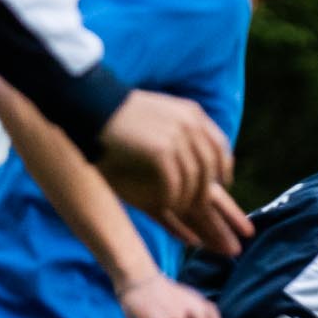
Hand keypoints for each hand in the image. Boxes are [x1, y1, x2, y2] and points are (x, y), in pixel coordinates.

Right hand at [97, 90, 247, 255]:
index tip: (220, 186)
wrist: (95, 108)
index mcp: (192, 113)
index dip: (223, 169)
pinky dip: (172, 198)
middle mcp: (190, 123)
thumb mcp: (160, 113)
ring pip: (194, 179)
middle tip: (199, 208)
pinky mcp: (160, 151)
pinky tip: (164, 207)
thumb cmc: (121, 115)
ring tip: (177, 210)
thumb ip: (180, 127)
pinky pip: (175, 184)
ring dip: (187, 198)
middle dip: (206, 190)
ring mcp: (177, 136)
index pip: (219, 145)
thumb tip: (193, 148)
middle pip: (210, 166)